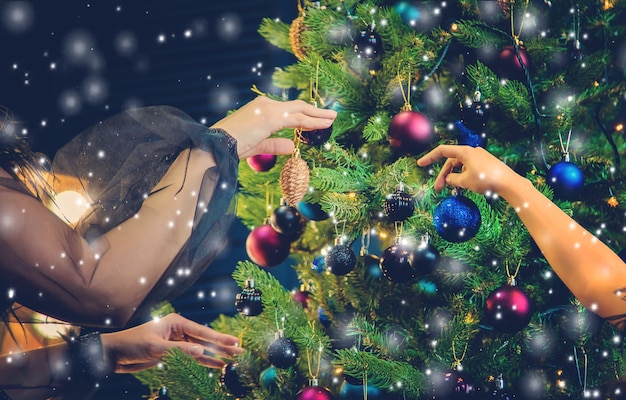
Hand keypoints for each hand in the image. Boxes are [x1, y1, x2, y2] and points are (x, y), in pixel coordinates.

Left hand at [101, 313, 242, 372]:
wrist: (115, 355)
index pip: (202, 331)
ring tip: (232, 360)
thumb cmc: (132, 344)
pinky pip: (192, 357)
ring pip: (200, 349)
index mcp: (176, 322)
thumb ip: (180, 350)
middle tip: (240, 351)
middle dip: (222, 346)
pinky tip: (216, 365)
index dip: (219, 339)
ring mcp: (177, 342)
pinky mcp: (173, 354)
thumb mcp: (156, 347)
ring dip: (215, 355)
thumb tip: (201, 351)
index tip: (235, 342)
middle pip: (204, 340)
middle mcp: (179, 330)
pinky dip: (204, 361)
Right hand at [211, 96, 336, 158]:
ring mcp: (269, 109)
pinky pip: (298, 119)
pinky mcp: (271, 117)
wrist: (216, 145)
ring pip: (300, 111)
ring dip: (318, 115)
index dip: (305, 115)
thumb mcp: (258, 145)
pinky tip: (323, 124)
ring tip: (332, 119)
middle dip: (316, 111)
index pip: (288, 110)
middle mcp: (266, 104)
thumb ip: (276, 144)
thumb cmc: (231, 147)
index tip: (318, 120)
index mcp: (261, 108)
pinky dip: (313, 121)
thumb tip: (293, 146)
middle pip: (297, 106)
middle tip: (331, 115)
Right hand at [417, 145, 517, 193]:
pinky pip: (468, 169)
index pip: (442, 151)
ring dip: (453, 177)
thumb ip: (453, 179)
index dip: (430, 157)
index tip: (420, 164)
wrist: (509, 183)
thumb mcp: (465, 181)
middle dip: (443, 175)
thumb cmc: (486, 179)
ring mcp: (479, 158)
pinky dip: (463, 177)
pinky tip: (463, 187)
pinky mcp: (485, 164)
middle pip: (451, 162)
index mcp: (465, 151)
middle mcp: (471, 152)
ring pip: (460, 166)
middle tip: (438, 188)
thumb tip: (449, 179)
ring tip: (452, 189)